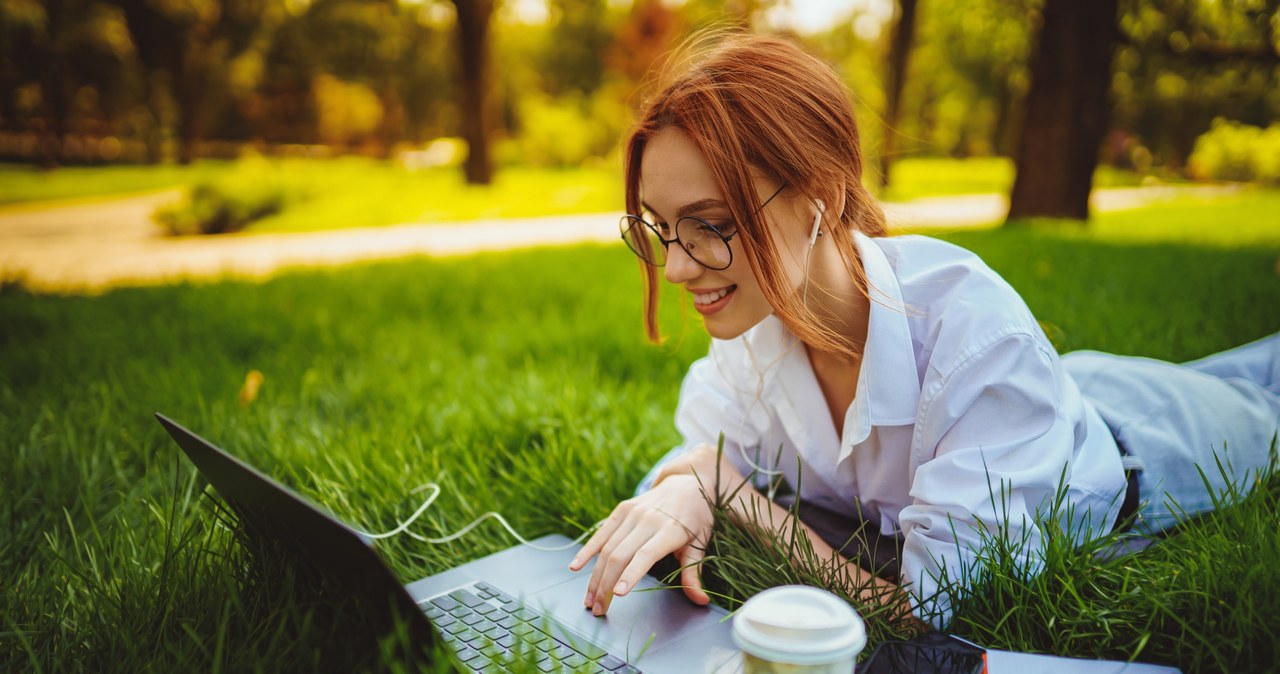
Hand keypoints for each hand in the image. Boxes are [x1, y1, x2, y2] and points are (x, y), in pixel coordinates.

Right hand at [568, 474, 716, 615]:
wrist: (687, 481)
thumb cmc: (696, 518)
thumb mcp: (700, 544)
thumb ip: (693, 574)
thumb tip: (701, 601)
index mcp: (670, 530)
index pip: (645, 555)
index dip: (630, 574)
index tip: (617, 594)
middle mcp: (648, 520)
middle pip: (621, 555)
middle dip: (606, 585)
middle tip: (598, 609)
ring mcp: (633, 513)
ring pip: (608, 548)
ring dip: (596, 576)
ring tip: (589, 599)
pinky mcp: (622, 509)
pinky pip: (602, 533)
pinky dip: (587, 551)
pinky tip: (575, 567)